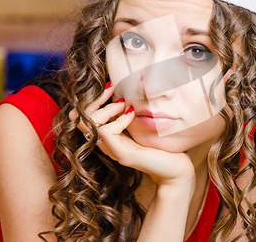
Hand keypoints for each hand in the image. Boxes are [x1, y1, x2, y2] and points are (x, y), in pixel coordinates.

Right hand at [69, 83, 195, 192]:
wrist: (176, 168)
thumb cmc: (161, 143)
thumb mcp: (140, 123)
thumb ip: (128, 112)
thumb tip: (123, 89)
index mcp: (109, 137)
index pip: (81, 117)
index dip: (91, 101)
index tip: (109, 87)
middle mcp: (107, 145)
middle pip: (79, 120)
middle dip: (95, 100)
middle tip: (113, 89)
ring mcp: (114, 151)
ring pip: (90, 125)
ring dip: (106, 109)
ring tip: (124, 104)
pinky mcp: (123, 155)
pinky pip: (107, 132)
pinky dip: (119, 119)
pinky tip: (133, 114)